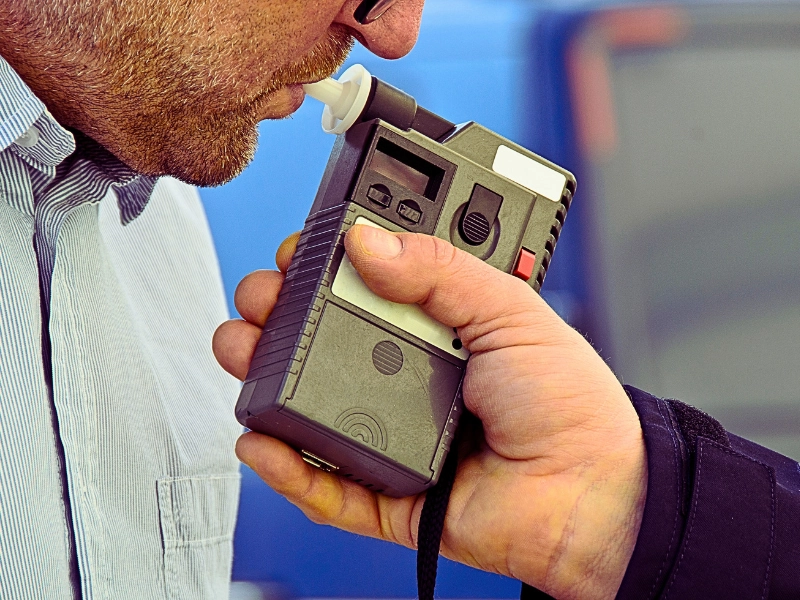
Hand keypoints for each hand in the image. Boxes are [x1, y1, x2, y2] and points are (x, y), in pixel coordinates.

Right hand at [213, 226, 646, 599]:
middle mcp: (406, 375)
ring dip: (261, 378)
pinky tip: (259, 435)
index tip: (298, 248)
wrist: (595, 492)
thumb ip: (441, 270)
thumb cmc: (569, 401)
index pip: (363, 287)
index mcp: (436, 326)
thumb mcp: (511, 310)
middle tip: (263, 296)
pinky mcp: (387, 493)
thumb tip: (365, 242)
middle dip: (277, 313)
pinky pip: (326, 484)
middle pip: (322, 342)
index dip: (324, 265)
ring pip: (309, 407)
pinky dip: (287, 466)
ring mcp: (391, 434)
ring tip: (240, 349)